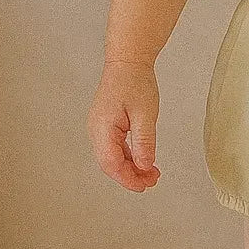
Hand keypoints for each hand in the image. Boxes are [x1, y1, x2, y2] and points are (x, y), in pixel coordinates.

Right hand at [87, 61, 161, 191]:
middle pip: (110, 163)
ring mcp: (99, 128)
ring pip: (112, 157)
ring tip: (151, 173)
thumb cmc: (134, 81)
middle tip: (152, 181)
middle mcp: (96, 130)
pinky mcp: (106, 125)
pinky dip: (129, 156)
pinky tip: (143, 159)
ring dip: (131, 167)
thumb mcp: (145, 114)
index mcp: (102, 128)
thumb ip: (144, 142)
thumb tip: (144, 166)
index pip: (111, 163)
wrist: (127, 62)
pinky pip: (115, 147)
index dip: (127, 178)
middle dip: (130, 176)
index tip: (144, 186)